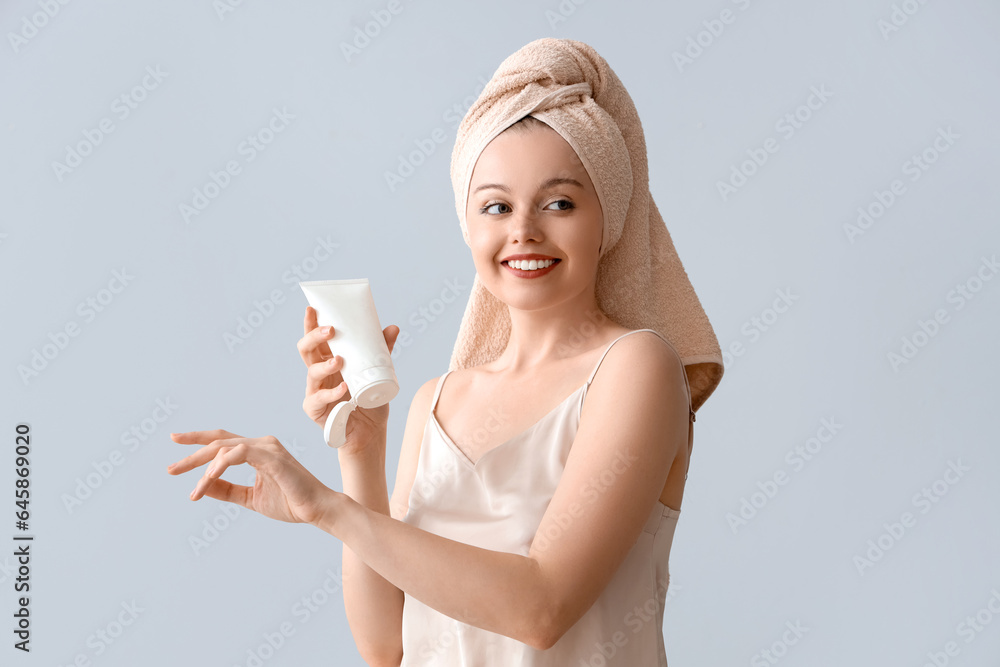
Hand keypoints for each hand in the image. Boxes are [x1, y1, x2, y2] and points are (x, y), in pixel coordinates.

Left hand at [166, 429, 336, 525]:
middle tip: (171, 469)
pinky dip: (221, 465)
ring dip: (204, 468)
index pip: (223, 440)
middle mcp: (262, 444)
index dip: (198, 440)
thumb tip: (201, 486)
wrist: (317, 510)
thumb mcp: (250, 497)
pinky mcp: (273, 457)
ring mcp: (268, 448)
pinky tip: (208, 479)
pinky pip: (239, 454)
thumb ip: (227, 489)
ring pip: (225, 448)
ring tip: (192, 489)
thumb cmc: (290, 502)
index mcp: (257, 451)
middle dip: (192, 454)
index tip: (174, 441)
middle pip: (219, 441)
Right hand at [297, 306, 399, 455]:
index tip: (313, 308)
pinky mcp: (316, 410)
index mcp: (329, 359)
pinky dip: (331, 393)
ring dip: (324, 365)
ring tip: (339, 360)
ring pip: (311, 373)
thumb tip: (393, 327)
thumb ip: (382, 350)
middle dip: (314, 337)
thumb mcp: (378, 371)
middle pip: (306, 350)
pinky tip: (343, 388)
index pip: (316, 338)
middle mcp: (319, 373)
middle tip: (329, 330)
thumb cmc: (368, 399)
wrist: (370, 431)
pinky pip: (318, 399)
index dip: (311, 323)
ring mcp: (315, 391)